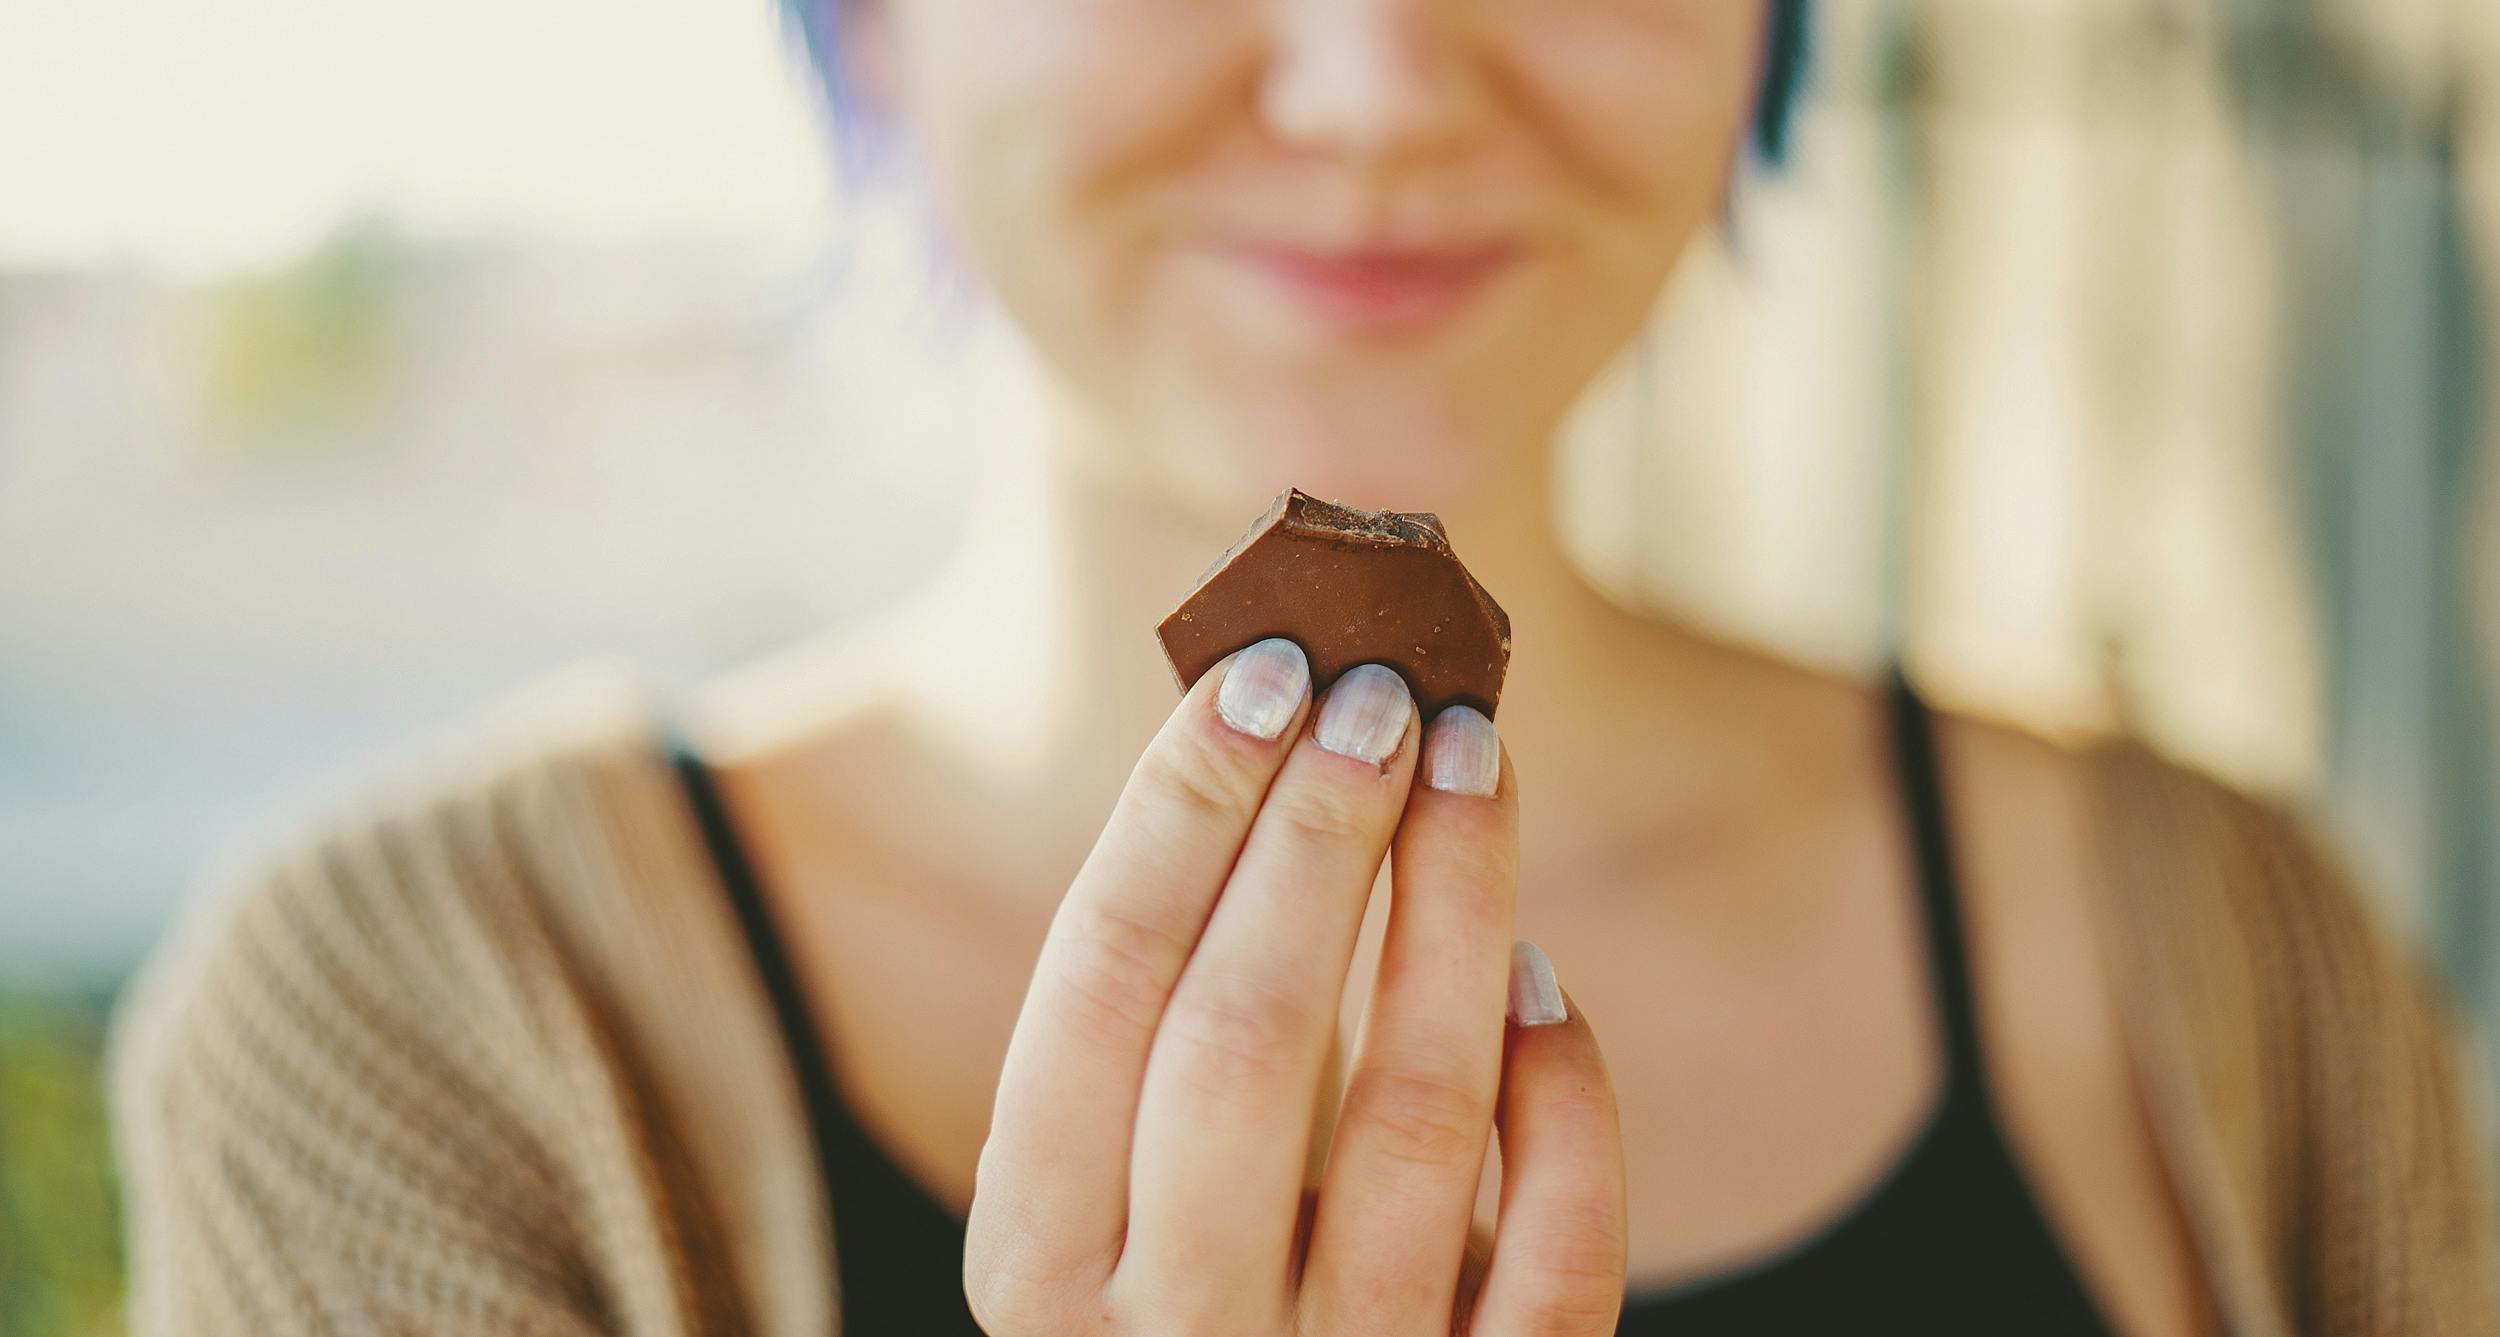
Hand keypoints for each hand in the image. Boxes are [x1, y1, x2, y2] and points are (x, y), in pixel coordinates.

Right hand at [965, 637, 1627, 1335]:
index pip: (1097, 989)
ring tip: (1473, 764)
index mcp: (1036, 1263)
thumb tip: (1257, 731)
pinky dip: (1565, 1103)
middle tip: (1382, 690)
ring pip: (1415, 1123)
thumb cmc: (1193, 1284)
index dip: (1179, 811)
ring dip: (1452, 910)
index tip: (1261, 673)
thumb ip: (1158, 1024)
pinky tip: (1546, 984)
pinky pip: (1559, 1256)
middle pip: (1242, 1040)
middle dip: (1316, 836)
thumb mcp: (1117, 1189)